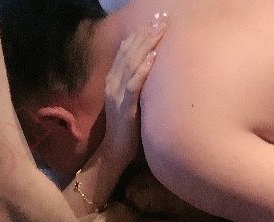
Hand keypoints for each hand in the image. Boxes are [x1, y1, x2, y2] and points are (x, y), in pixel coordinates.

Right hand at [102, 18, 166, 169]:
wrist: (114, 152)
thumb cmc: (125, 128)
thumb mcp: (128, 101)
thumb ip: (134, 84)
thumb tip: (149, 68)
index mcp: (112, 80)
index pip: (125, 51)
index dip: (139, 34)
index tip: (154, 21)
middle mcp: (112, 83)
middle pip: (129, 52)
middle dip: (145, 33)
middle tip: (161, 18)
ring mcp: (117, 95)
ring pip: (131, 63)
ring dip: (146, 45)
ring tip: (160, 30)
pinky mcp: (125, 107)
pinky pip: (134, 84)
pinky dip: (143, 69)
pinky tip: (153, 57)